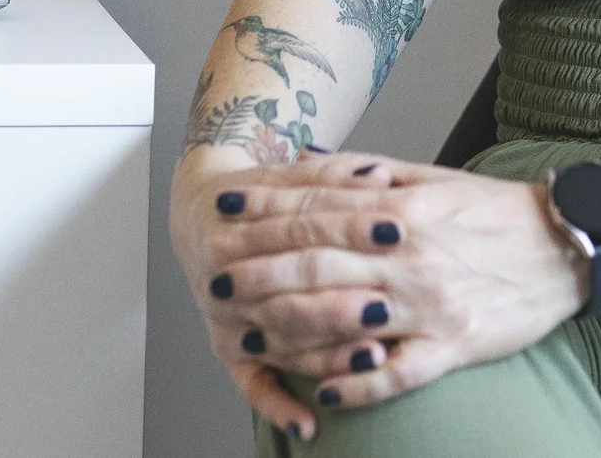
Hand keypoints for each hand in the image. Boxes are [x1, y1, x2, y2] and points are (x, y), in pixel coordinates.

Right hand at [171, 151, 395, 439]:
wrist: (204, 213)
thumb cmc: (261, 196)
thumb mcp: (292, 177)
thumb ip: (336, 178)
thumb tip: (381, 177)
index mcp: (239, 227)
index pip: (303, 229)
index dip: (351, 228)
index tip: (397, 230)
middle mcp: (226, 279)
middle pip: (287, 294)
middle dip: (339, 303)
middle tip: (387, 307)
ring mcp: (227, 321)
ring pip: (280, 343)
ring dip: (327, 356)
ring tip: (373, 359)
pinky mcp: (228, 353)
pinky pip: (252, 387)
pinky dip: (279, 407)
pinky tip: (311, 424)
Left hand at [202, 153, 586, 411]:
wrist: (568, 246)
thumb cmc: (495, 211)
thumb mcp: (431, 177)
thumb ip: (365, 172)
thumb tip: (307, 159)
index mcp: (402, 211)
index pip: (317, 209)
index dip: (264, 209)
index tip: (222, 208)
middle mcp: (410, 258)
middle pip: (317, 266)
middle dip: (258, 273)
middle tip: (214, 282)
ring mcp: (431, 307)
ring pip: (345, 321)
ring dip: (289, 330)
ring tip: (246, 336)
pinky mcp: (455, 348)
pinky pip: (397, 375)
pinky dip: (358, 384)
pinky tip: (321, 391)